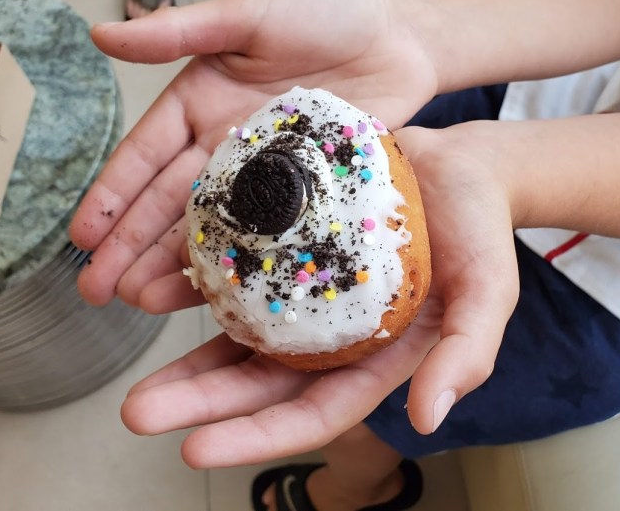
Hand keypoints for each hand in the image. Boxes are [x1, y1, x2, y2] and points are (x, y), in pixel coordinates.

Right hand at [69, 0, 438, 309]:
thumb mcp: (248, 15)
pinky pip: (270, 237)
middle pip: (168, 205)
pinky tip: (217, 295)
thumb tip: (103, 34)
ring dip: (175, 266)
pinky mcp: (308, 197)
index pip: (143, 158)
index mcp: (198, 105)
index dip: (111, 197)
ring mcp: (266, 179)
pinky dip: (243, 265)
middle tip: (98, 291)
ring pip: (212, 230)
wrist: (401, 37)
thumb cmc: (326, 11)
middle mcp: (224, 148)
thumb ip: (180, 32)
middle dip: (129, 248)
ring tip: (143, 303)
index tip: (81, 238)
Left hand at [120, 125, 519, 466]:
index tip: (192, 451)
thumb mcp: (489, 292)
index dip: (255, 436)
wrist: (462, 168)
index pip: (311, 413)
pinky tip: (159, 289)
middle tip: (136, 413)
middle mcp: (332, 339)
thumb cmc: (481, 233)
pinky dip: (201, 286)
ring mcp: (307, 296)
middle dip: (198, 403)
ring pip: (237, 337)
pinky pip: (238, 275)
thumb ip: (466, 354)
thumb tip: (428, 419)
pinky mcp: (289, 250)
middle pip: (258, 383)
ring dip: (186, 356)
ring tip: (130, 366)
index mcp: (374, 362)